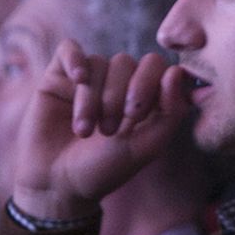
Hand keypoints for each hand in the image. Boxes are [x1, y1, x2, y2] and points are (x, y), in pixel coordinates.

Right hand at [12, 39, 192, 219]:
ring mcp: (88, 78)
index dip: (149, 83)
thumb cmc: (104, 168)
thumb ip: (170, 112)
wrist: (57, 185)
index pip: (157, 66)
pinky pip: (69, 49)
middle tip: (108, 130)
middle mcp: (117, 83)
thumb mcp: (146, 145)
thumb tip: (177, 71)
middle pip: (126, 62)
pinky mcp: (58, 77)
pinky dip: (75, 60)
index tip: (135, 115)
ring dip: (92, 98)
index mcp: (144, 96)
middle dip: (117, 96)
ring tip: (84, 131)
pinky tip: (77, 79)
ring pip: (98, 63)